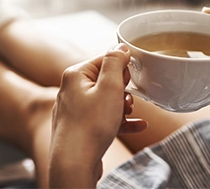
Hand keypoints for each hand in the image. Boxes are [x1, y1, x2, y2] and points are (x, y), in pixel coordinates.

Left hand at [50, 43, 146, 188]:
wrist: (74, 163)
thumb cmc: (90, 125)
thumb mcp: (109, 88)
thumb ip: (115, 63)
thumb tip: (120, 47)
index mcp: (76, 75)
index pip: (104, 60)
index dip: (121, 69)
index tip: (130, 81)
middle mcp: (71, 89)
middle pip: (105, 80)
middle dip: (122, 90)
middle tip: (127, 101)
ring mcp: (74, 109)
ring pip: (105, 101)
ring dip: (122, 106)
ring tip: (129, 114)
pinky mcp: (80, 127)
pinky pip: (103, 118)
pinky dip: (119, 121)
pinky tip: (138, 126)